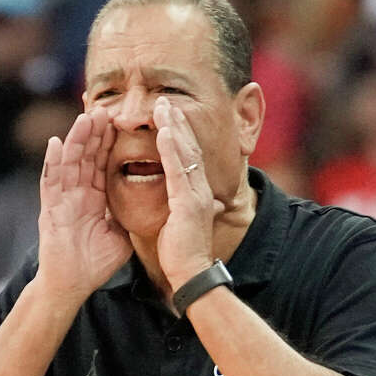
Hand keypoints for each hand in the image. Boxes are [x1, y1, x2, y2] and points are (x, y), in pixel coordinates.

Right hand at [36, 107, 131, 304]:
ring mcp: (63, 200)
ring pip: (70, 162)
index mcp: (94, 198)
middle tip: (105, 109)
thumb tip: (153, 208)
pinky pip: (51, 182)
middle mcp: (77, 194)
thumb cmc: (95, 264)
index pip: (103, 164)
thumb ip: (129, 217)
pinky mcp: (50, 209)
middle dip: (95, 133)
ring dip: (77, 139)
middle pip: (87, 157)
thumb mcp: (121, 236)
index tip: (120, 121)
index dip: (110, 143)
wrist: (73, 285)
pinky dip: (53, 162)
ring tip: (86, 117)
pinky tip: (57, 143)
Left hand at [153, 97, 224, 289]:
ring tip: (164, 106)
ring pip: (185, 153)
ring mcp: (197, 195)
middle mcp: (201, 189)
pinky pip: (179, 170)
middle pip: (188, 148)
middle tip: (164, 100)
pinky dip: (172, 149)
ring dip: (175, 127)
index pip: (187, 157)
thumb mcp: (184, 223)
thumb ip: (188, 208)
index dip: (179, 135)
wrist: (191, 274)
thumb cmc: (183, 252)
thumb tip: (211, 204)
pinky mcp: (189, 203)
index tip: (168, 116)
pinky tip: (165, 132)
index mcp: (197, 193)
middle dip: (177, 123)